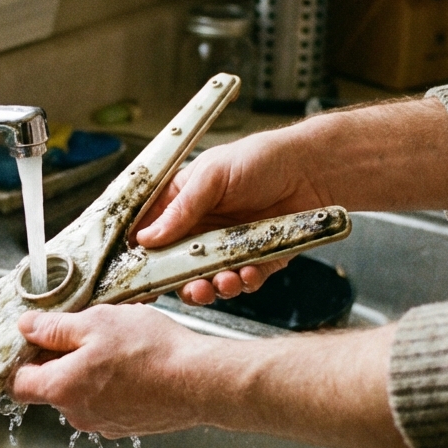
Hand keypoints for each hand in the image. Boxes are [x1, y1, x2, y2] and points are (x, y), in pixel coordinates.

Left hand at [11, 305, 209, 436]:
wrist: (200, 382)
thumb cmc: (150, 351)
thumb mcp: (95, 323)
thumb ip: (55, 328)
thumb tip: (26, 328)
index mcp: (61, 388)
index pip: (18, 384)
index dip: (21, 359)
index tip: (34, 340)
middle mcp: (77, 414)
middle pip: (52, 386)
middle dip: (62, 359)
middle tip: (87, 331)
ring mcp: (104, 423)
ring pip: (82, 393)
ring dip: (91, 370)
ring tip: (119, 345)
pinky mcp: (128, 426)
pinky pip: (108, 402)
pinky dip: (114, 384)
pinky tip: (136, 364)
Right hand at [131, 97, 447, 306]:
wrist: (314, 170)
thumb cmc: (262, 159)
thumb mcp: (212, 176)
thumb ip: (179, 209)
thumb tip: (146, 238)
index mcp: (181, 203)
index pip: (148, 234)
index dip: (138, 257)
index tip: (133, 276)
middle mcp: (200, 229)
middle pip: (174, 267)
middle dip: (177, 282)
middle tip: (186, 287)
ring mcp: (226, 247)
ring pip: (206, 281)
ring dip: (210, 288)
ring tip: (220, 283)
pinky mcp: (255, 260)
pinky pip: (241, 281)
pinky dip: (242, 282)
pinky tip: (246, 273)